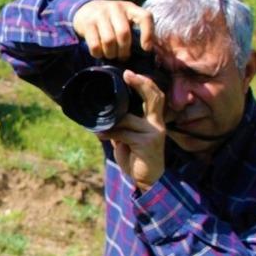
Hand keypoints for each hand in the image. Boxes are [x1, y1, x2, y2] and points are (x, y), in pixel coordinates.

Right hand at [73, 0, 154, 59]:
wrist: (86, 10)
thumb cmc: (111, 20)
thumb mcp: (124, 18)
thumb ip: (133, 30)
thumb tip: (145, 53)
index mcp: (130, 8)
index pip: (145, 17)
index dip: (148, 34)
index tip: (146, 49)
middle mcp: (115, 8)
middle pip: (123, 34)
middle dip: (124, 51)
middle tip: (123, 57)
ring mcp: (100, 14)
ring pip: (109, 41)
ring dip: (111, 53)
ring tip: (111, 55)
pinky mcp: (88, 24)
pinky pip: (95, 45)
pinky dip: (98, 54)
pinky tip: (99, 53)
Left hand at [97, 70, 165, 189]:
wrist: (148, 182)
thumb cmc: (137, 158)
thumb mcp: (127, 138)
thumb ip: (120, 125)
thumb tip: (102, 116)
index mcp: (154, 120)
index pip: (155, 96)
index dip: (144, 82)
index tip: (128, 73)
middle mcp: (157, 124)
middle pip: (154, 97)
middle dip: (141, 83)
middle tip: (127, 74)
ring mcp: (154, 133)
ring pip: (129, 118)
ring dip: (111, 122)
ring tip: (98, 126)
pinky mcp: (147, 143)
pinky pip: (123, 133)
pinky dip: (109, 133)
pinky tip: (100, 134)